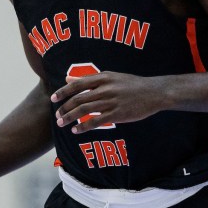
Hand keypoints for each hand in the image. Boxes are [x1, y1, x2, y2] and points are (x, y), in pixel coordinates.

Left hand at [51, 72, 167, 132]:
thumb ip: (89, 79)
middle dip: (64, 108)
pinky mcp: (117, 114)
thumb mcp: (111, 77)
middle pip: (78, 99)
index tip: (53, 98)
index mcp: (103, 77)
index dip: (63, 92)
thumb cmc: (131, 84)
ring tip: (62, 123)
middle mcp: (105, 89)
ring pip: (84, 110)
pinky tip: (76, 130)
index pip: (77, 84)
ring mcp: (111, 102)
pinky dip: (83, 127)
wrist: (154, 92)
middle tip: (57, 116)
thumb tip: (68, 79)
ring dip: (70, 118)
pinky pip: (95, 122)